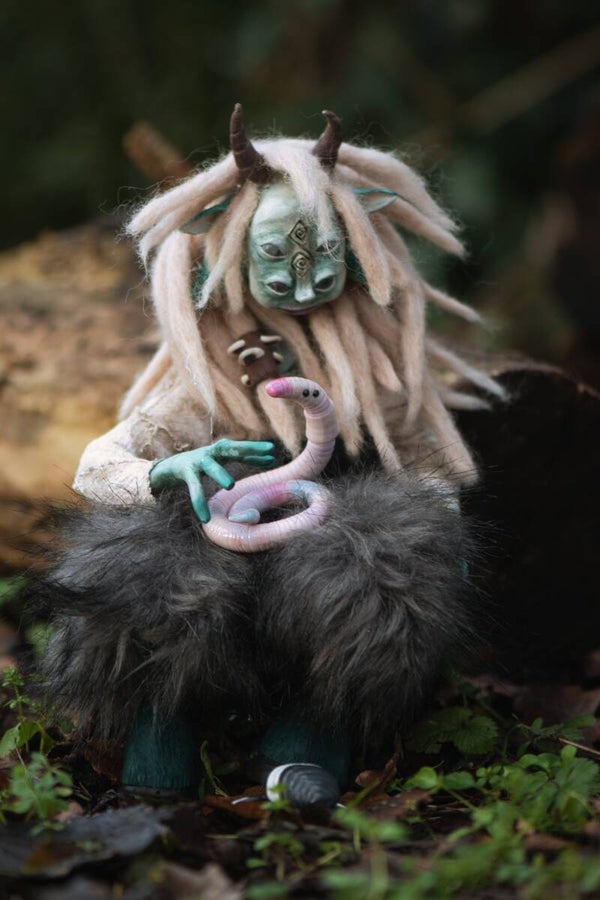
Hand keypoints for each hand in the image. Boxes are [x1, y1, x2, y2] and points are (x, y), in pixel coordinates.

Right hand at [149, 439, 274, 522]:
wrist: (172, 466)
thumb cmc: (205, 463)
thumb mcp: (225, 459)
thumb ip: (246, 458)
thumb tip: (273, 459)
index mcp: (222, 450)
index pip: (241, 448)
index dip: (255, 449)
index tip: (271, 450)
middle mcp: (211, 452)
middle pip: (229, 449)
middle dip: (247, 450)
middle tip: (266, 456)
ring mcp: (198, 461)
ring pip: (211, 467)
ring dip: (221, 474)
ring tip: (231, 485)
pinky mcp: (186, 473)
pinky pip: (195, 488)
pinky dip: (199, 502)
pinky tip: (205, 518)